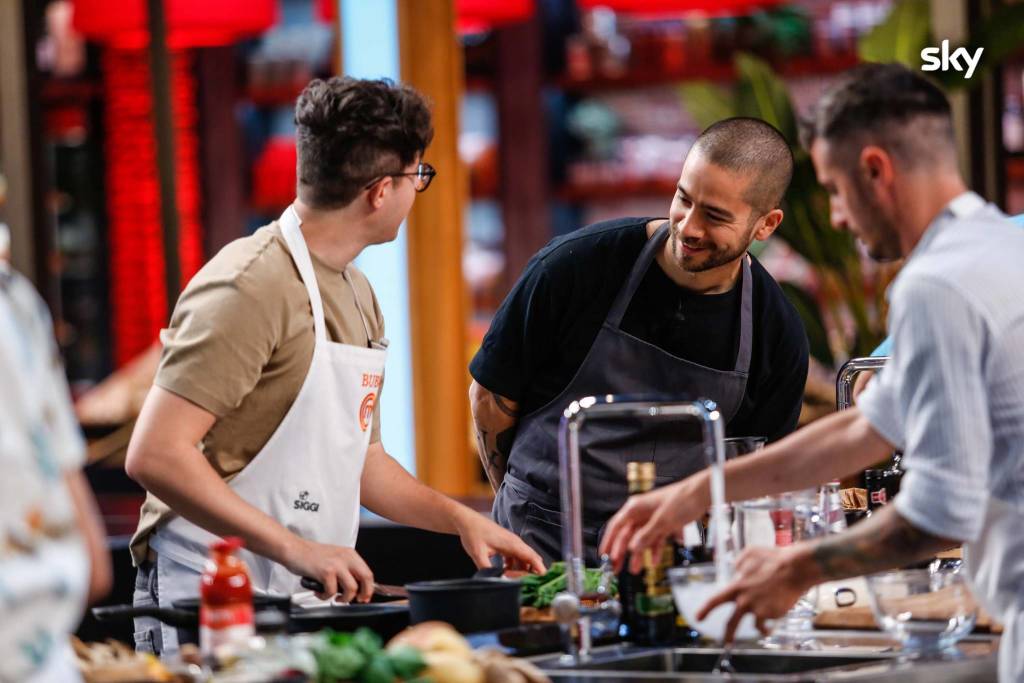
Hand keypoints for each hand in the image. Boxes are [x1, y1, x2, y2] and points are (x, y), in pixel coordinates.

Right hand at [285, 537, 373, 602]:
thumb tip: (355, 588)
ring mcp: (336, 564)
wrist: (295, 549)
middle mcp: (346, 558)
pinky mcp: (326, 572)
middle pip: (366, 578)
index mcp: (350, 554)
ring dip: (343, 599)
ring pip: (351, 588)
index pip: (368, 573)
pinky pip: (331, 592)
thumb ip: (345, 570)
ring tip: (334, 598)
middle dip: (363, 594)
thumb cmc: (312, 556)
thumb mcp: (335, 558)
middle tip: (356, 601)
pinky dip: (325, 597)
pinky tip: (319, 593)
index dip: (369, 588)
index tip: (364, 597)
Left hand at [453, 508, 545, 573]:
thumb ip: (487, 570)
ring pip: (523, 558)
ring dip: (521, 570)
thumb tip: (494, 581)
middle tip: (526, 584)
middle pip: (531, 559)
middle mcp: (515, 543)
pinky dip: (514, 566)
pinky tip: (505, 571)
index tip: (543, 580)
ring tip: (512, 579)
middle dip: (532, 572)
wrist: (467, 521)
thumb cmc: (473, 533)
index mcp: (512, 544)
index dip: (540, 569)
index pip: (532, 557)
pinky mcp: (506, 544)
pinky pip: (516, 557)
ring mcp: (511, 543)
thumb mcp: (478, 554)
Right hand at [600, 477, 704, 573]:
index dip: (609, 541)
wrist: (702, 494)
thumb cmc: (682, 499)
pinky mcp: (664, 524)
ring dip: (638, 555)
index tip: (603, 555)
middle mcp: (642, 513)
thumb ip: (646, 535)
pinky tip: (655, 561)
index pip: (616, 526)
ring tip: (635, 569)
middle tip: (616, 567)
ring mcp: (653, 519)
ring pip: (641, 539)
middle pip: (627, 535)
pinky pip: (655, 539)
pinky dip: (655, 550)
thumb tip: (632, 548)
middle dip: (621, 552)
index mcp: (636, 507)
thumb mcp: (662, 520)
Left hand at [696, 545, 813, 642]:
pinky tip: (772, 626)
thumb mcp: (751, 553)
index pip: (715, 600)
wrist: (793, 569)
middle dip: (728, 635)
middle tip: (726, 642)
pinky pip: (766, 625)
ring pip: (753, 626)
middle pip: (731, 622)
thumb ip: (740, 562)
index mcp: (737, 586)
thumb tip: (737, 570)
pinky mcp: (768, 614)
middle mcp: (743, 600)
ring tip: (763, 630)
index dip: (705, 610)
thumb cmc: (774, 559)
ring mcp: (756, 608)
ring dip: (758, 628)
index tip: (698, 618)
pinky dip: (769, 627)